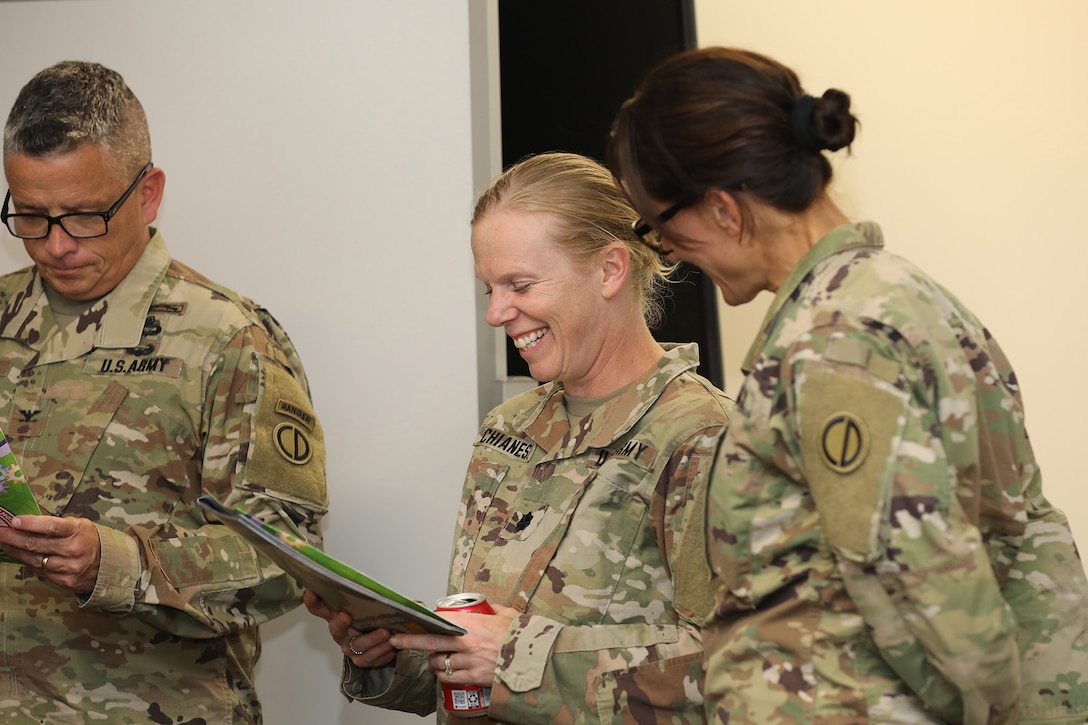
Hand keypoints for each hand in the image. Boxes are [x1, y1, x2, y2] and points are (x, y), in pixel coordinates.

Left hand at [0, 514, 100, 592]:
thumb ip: (57, 525)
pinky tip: (22, 557)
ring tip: (6, 545)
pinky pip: (41, 572)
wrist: (108, 564)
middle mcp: (74, 549)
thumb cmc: (89, 540)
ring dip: (16, 552)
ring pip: (34, 560)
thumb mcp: (79, 525)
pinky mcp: (66, 581)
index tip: (14, 521)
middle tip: (1, 532)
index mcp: (78, 531)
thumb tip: (28, 522)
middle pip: (36, 544)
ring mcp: (70, 567)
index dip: (30, 524)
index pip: (51, 526)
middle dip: (14, 537)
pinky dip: (30, 564)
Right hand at [303, 590, 396, 668]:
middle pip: (336, 629)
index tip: (311, 593)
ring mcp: (350, 648)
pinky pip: (372, 657)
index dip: (313, 602)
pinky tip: (391, 644)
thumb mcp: (363, 605)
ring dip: (372, 639)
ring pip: (359, 645)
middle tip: (345, 616)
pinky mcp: (362, 660)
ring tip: (385, 632)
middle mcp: (341, 634)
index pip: (319, 608)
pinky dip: (383, 650)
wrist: (379, 643)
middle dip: (340, 623)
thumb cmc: (369, 620)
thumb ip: (361, 595)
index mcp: (336, 617)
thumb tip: (367, 576)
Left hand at [389, 603, 517, 687]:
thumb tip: (490, 606)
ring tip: (435, 658)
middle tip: (397, 640)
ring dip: (433, 661)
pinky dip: (444, 675)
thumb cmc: (522, 636)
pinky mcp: (473, 678)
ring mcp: (469, 662)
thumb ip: (495, 610)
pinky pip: (450, 678)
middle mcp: (466, 643)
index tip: (410, 623)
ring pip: (439, 663)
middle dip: (410, 642)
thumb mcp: (509, 615)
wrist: (534, 659)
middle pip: (430, 643)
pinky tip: (445, 672)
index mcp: (473, 624)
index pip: (439, 622)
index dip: (422, 624)